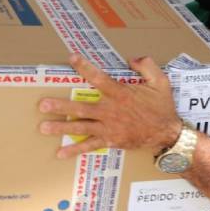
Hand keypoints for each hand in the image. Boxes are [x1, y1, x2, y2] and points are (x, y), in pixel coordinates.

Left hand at [38, 54, 181, 157]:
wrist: (167, 134)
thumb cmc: (162, 107)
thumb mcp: (161, 81)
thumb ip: (147, 66)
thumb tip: (132, 58)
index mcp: (120, 94)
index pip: (98, 78)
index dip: (85, 67)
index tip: (72, 58)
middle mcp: (110, 111)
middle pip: (81, 108)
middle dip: (60, 107)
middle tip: (42, 105)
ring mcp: (108, 128)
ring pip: (81, 127)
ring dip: (61, 128)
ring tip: (43, 128)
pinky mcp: (110, 141)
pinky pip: (90, 146)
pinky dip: (75, 150)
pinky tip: (60, 153)